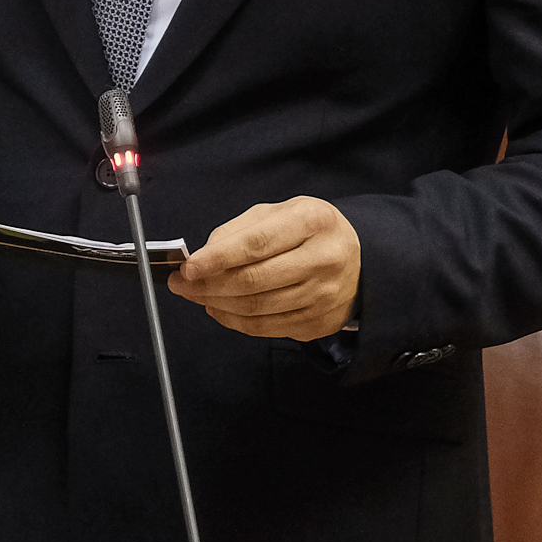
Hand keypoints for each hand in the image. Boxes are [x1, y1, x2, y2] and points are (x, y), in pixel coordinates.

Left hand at [170, 196, 359, 341]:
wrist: (360, 261)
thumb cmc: (309, 231)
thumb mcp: (279, 212)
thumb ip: (239, 230)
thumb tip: (202, 257)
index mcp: (313, 221)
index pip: (257, 244)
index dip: (218, 258)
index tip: (189, 267)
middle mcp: (324, 259)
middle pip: (254, 281)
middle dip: (210, 285)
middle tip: (181, 284)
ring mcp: (324, 295)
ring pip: (257, 309)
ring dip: (217, 304)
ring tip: (196, 295)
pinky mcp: (319, 323)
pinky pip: (267, 328)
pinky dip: (234, 321)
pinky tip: (218, 309)